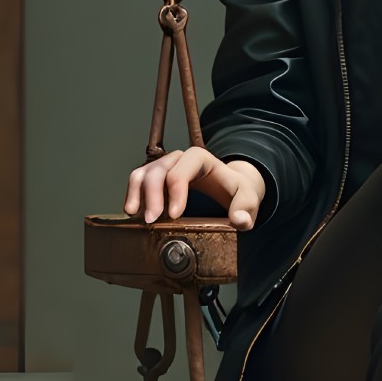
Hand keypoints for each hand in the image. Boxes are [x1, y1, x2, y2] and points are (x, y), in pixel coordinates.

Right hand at [123, 146, 266, 229]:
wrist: (230, 189)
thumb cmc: (237, 193)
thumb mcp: (248, 199)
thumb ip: (246, 208)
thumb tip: (240, 221)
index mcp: (202, 159)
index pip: (183, 168)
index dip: (175, 189)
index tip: (174, 215)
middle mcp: (180, 160)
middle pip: (159, 170)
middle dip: (151, 195)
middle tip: (151, 221)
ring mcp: (166, 167)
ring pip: (143, 173)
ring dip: (135, 193)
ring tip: (134, 216)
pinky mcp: (156, 179)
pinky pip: (139, 182)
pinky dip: (133, 196)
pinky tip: (134, 215)